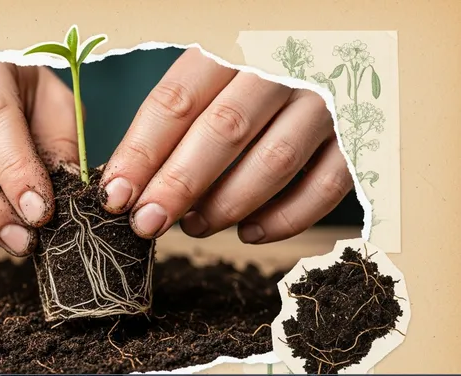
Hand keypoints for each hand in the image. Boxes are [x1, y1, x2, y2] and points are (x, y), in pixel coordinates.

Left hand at [100, 48, 352, 243]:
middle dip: (177, 185)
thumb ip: (176, 114)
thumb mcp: (212, 73)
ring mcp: (324, 101)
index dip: (141, 153)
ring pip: (275, 161)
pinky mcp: (357, 135)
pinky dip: (286, 219)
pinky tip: (250, 232)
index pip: (176, 101)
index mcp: (232, 47)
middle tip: (147, 223)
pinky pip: (325, 186)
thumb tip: (128, 179)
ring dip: (227, 205)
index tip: (116, 196)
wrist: (340, 47)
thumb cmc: (253, 72)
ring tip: (194, 225)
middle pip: (223, 131)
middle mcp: (280, 68)